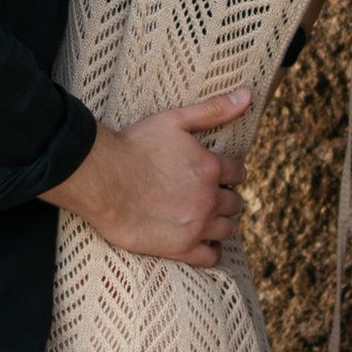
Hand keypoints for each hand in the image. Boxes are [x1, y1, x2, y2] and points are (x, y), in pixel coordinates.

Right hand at [44, 94, 249, 265]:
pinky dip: (212, 251)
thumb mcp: (174, 119)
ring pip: (228, 229)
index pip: (237, 173)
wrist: (103, 180)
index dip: (230, 173)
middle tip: (212, 198)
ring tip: (210, 220)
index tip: (221, 175)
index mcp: (210, 167)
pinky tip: (203, 244)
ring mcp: (197, 225)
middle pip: (235, 203)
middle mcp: (209, 198)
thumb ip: (213, 109)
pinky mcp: (181, 248)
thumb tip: (248, 95)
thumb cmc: (134, 146)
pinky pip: (211, 257)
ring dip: (223, 224)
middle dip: (227, 199)